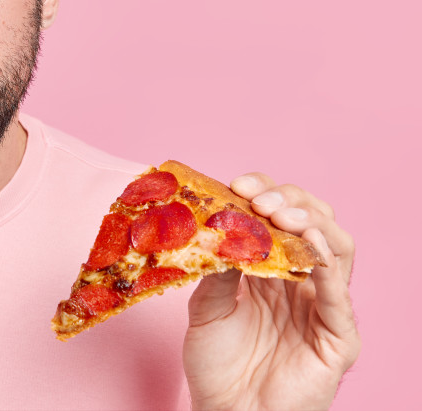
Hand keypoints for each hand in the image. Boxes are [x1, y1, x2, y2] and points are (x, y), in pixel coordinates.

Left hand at [183, 172, 359, 410]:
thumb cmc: (218, 363)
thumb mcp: (206, 307)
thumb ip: (217, 269)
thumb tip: (217, 226)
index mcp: (270, 266)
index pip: (279, 214)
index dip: (263, 193)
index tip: (237, 185)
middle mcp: (301, 279)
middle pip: (312, 221)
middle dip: (288, 201)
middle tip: (258, 199)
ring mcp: (323, 305)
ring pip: (337, 247)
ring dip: (312, 223)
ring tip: (283, 216)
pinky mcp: (339, 336)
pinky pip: (341, 295)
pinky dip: (329, 266)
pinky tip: (311, 248)